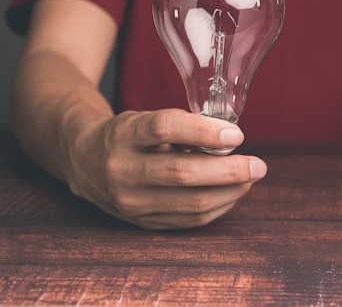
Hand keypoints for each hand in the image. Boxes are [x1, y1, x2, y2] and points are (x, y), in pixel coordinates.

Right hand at [64, 108, 265, 228]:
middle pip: (183, 172)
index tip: (238, 133)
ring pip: (190, 203)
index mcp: (125, 134)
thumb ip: (183, 128)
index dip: (205, 131)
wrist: (83, 161)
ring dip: (230, 192)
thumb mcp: (145, 119)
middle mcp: (123, 169)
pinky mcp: (141, 222)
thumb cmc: (127, 136)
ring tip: (250, 178)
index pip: (166, 128)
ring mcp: (130, 201)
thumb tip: (232, 139)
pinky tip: (232, 194)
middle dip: (229, 170)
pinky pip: (188, 221)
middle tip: (258, 165)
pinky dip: (217, 207)